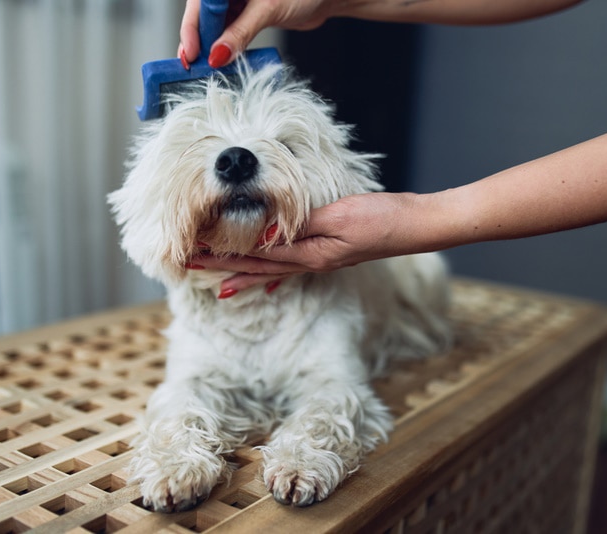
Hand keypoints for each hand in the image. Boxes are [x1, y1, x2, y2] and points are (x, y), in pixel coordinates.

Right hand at [179, 0, 334, 66]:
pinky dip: (225, 47)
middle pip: (203, 16)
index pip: (199, 4)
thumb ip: (240, 33)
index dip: (192, 28)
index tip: (191, 53)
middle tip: (194, 66)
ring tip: (207, 67)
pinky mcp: (245, 14)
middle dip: (198, 41)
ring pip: (214, 26)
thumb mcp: (268, 10)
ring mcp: (235, 1)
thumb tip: (218, 55)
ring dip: (211, 47)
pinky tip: (223, 60)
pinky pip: (228, 31)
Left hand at [192, 192, 429, 292]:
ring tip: (221, 287)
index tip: (196, 253)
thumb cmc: (379, 218)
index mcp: (309, 254)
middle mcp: (311, 262)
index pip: (256, 256)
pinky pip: (293, 266)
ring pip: (273, 269)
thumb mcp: (336, 217)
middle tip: (192, 267)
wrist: (414, 225)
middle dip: (224, 266)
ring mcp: (321, 260)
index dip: (224, 254)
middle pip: (258, 266)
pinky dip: (275, 273)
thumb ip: (298, 226)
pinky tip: (269, 282)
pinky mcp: (330, 253)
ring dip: (244, 274)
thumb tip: (260, 234)